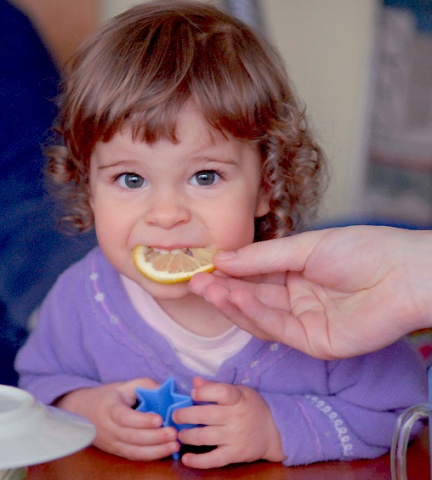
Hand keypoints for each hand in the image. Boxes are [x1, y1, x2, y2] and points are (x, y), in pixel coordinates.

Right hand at [55, 378, 179, 459]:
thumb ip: (146, 385)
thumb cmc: (109, 396)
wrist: (83, 411)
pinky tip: (167, 451)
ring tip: (175, 445)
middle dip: (155, 437)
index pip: (124, 417)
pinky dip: (151, 456)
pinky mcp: (117, 452)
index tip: (159, 419)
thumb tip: (166, 391)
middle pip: (132, 437)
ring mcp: (112, 443)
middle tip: (174, 433)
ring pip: (134, 451)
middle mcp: (109, 429)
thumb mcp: (125, 385)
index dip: (142, 420)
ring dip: (156, 450)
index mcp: (110, 408)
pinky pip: (135, 457)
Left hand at [172, 377, 284, 468]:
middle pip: (206, 415)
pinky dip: (197, 461)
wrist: (274, 430)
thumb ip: (216, 387)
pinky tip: (186, 458)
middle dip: (185, 415)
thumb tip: (195, 382)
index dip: (204, 392)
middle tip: (175, 415)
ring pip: (204, 437)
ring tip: (180, 433)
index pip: (221, 392)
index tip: (193, 393)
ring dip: (187, 435)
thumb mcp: (239, 391)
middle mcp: (236, 417)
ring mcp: (235, 437)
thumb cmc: (251, 406)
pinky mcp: (235, 454)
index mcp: (238, 398)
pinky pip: (213, 460)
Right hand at [189, 226, 431, 358]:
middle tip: (196, 281)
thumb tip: (223, 259)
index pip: (255, 276)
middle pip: (253, 298)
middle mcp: (299, 299)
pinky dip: (255, 314)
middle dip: (224, 290)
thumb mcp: (305, 247)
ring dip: (232, 303)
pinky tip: (235, 298)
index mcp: (298, 273)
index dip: (229, 273)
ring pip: (260, 316)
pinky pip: (278, 328)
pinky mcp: (315, 343)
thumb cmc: (363, 250)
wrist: (403, 273)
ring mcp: (306, 322)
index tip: (205, 266)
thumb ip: (263, 258)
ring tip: (208, 288)